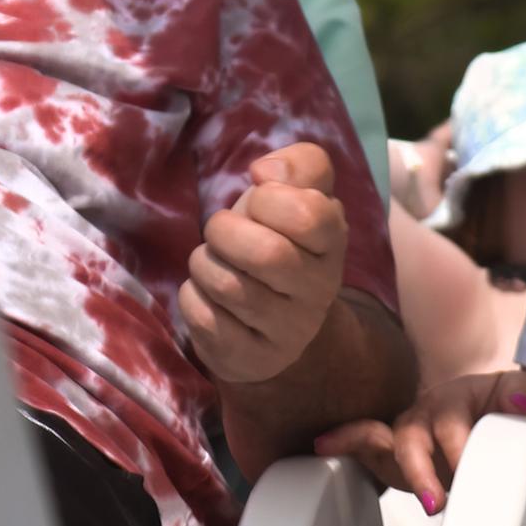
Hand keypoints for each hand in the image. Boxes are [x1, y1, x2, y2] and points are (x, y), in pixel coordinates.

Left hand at [180, 143, 346, 384]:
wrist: (278, 321)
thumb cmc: (281, 240)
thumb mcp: (299, 195)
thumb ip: (300, 165)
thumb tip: (266, 172)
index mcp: (333, 244)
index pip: (310, 216)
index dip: (270, 199)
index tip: (259, 199)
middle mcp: (319, 292)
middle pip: (267, 255)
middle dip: (225, 232)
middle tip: (219, 230)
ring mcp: (288, 332)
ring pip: (228, 287)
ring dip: (204, 263)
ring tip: (212, 261)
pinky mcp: (251, 359)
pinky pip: (205, 319)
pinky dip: (192, 296)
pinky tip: (206, 294)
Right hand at [314, 369, 525, 513]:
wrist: (499, 408)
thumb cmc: (506, 402)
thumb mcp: (520, 390)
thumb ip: (522, 393)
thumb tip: (519, 405)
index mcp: (454, 399)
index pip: (451, 428)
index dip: (458, 452)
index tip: (470, 474)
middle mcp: (422, 413)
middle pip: (409, 440)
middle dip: (418, 472)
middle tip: (436, 504)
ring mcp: (404, 433)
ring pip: (381, 443)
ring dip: (375, 461)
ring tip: (354, 465)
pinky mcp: (394, 453)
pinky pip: (364, 445)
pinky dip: (343, 442)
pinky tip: (323, 447)